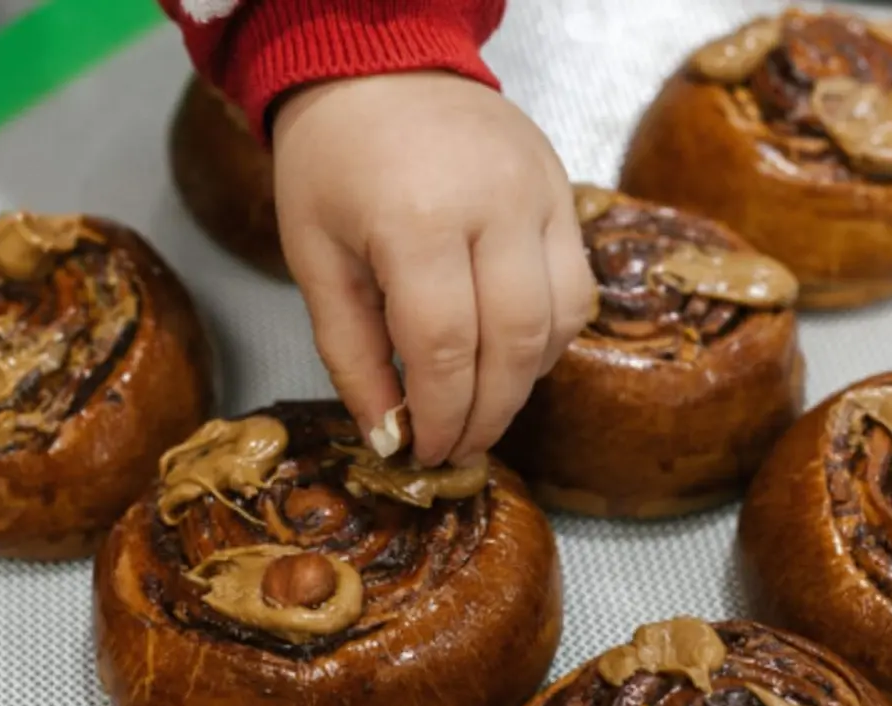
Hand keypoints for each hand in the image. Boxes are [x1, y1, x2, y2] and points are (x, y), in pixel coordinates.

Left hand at [272, 71, 595, 465]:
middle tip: (457, 449)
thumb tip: (386, 436)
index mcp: (416, 220)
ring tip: (481, 408)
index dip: (438, 416)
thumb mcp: (315, 259)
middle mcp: (494, 205)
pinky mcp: (564, 190)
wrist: (378, 67)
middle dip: (487, 414)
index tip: (422, 453)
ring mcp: (540, 193)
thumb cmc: (331, 164)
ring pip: (561, 320)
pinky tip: (509, 355)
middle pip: (513, 344)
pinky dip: (549, 337)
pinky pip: (576, 286)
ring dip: (524, 382)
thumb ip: (351, 353)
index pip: (444, 348)